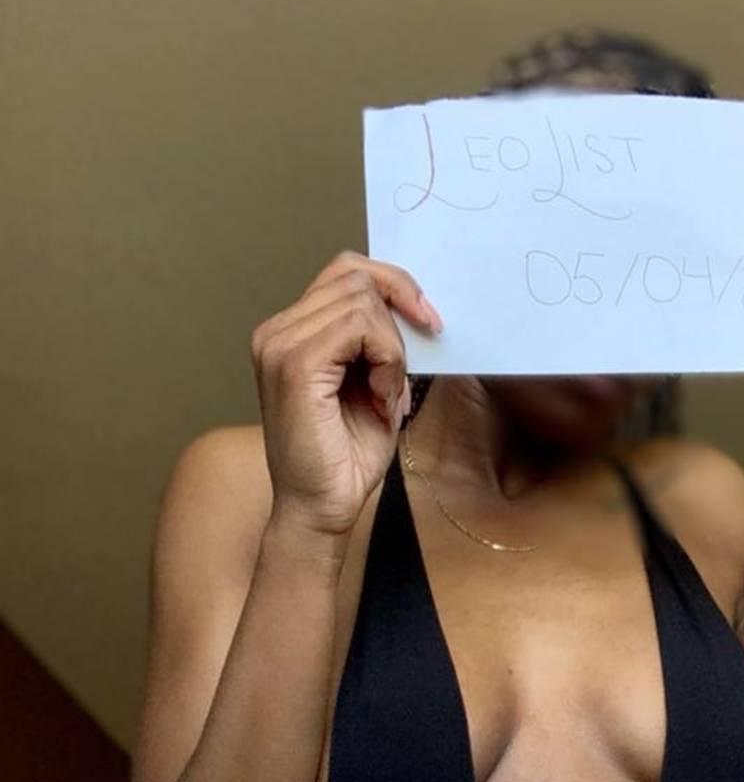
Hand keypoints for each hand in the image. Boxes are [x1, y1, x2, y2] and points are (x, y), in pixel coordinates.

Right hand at [251, 249, 441, 537]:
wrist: (322, 508)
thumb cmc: (345, 458)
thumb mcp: (375, 385)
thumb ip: (382, 343)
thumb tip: (416, 309)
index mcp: (291, 332)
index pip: (345, 272)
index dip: (394, 285)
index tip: (428, 320)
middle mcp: (277, 331)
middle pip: (353, 275)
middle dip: (398, 312)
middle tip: (409, 367)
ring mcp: (280, 344)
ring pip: (360, 300)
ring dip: (392, 348)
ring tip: (387, 395)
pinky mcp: (295, 363)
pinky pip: (358, 328)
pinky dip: (386, 359)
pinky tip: (382, 397)